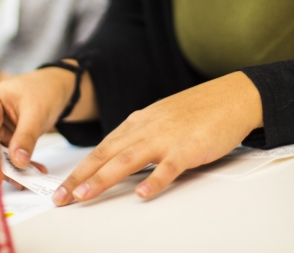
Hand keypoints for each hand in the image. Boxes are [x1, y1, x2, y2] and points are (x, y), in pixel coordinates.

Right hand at [0, 67, 78, 176]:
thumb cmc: (42, 89)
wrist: (52, 86)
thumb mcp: (37, 112)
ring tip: (31, 177)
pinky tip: (34, 170)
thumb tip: (18, 161)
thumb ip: (26, 136)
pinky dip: (19, 164)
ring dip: (12, 169)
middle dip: (2, 166)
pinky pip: (5, 156)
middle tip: (19, 182)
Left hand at [51, 71, 262, 205]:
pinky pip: (169, 167)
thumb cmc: (199, 110)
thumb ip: (140, 137)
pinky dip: (154, 180)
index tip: (63, 187)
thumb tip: (119, 158)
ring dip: (103, 179)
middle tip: (61, 197)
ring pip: (128, 160)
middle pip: (106, 155)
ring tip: (85, 196)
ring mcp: (166, 138)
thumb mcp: (160, 120)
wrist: (232, 96)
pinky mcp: (189, 148)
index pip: (101, 149)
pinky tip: (141, 194)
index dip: (80, 169)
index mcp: (138, 123)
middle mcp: (146, 129)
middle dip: (80, 177)